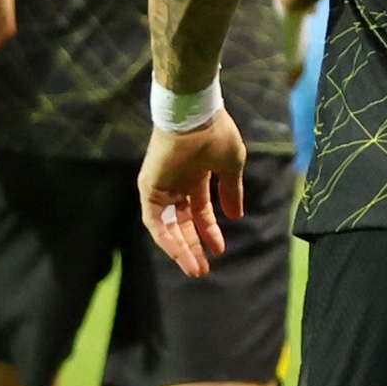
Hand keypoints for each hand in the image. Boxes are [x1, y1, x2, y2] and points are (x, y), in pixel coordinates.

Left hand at [136, 104, 247, 279]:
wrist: (195, 116)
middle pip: (182, 223)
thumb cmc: (215, 134)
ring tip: (194, 268)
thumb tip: (236, 216)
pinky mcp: (150, 189)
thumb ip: (232, 192)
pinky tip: (178, 252)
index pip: (199, 211)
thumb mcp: (231, 166)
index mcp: (195, 177)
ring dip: (180, 248)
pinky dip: (165, 238)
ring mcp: (161, 187)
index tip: (220, 249)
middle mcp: (176, 184)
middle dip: (193, 246)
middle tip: (203, 269)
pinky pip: (155, 221)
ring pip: (168, 226)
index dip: (210, 231)